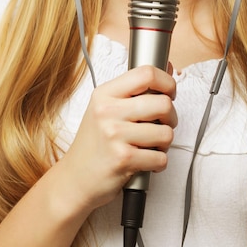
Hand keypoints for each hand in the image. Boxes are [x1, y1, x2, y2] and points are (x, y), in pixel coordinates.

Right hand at [60, 65, 176, 213]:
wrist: (74, 179)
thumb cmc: (94, 143)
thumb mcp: (105, 108)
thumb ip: (134, 90)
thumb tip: (167, 67)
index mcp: (105, 94)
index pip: (146, 73)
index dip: (166, 82)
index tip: (169, 92)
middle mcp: (108, 111)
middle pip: (163, 103)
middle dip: (171, 116)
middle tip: (163, 123)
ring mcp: (115, 135)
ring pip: (166, 132)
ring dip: (164, 142)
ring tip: (151, 145)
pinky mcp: (123, 159)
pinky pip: (160, 157)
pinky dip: (158, 162)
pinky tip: (145, 160)